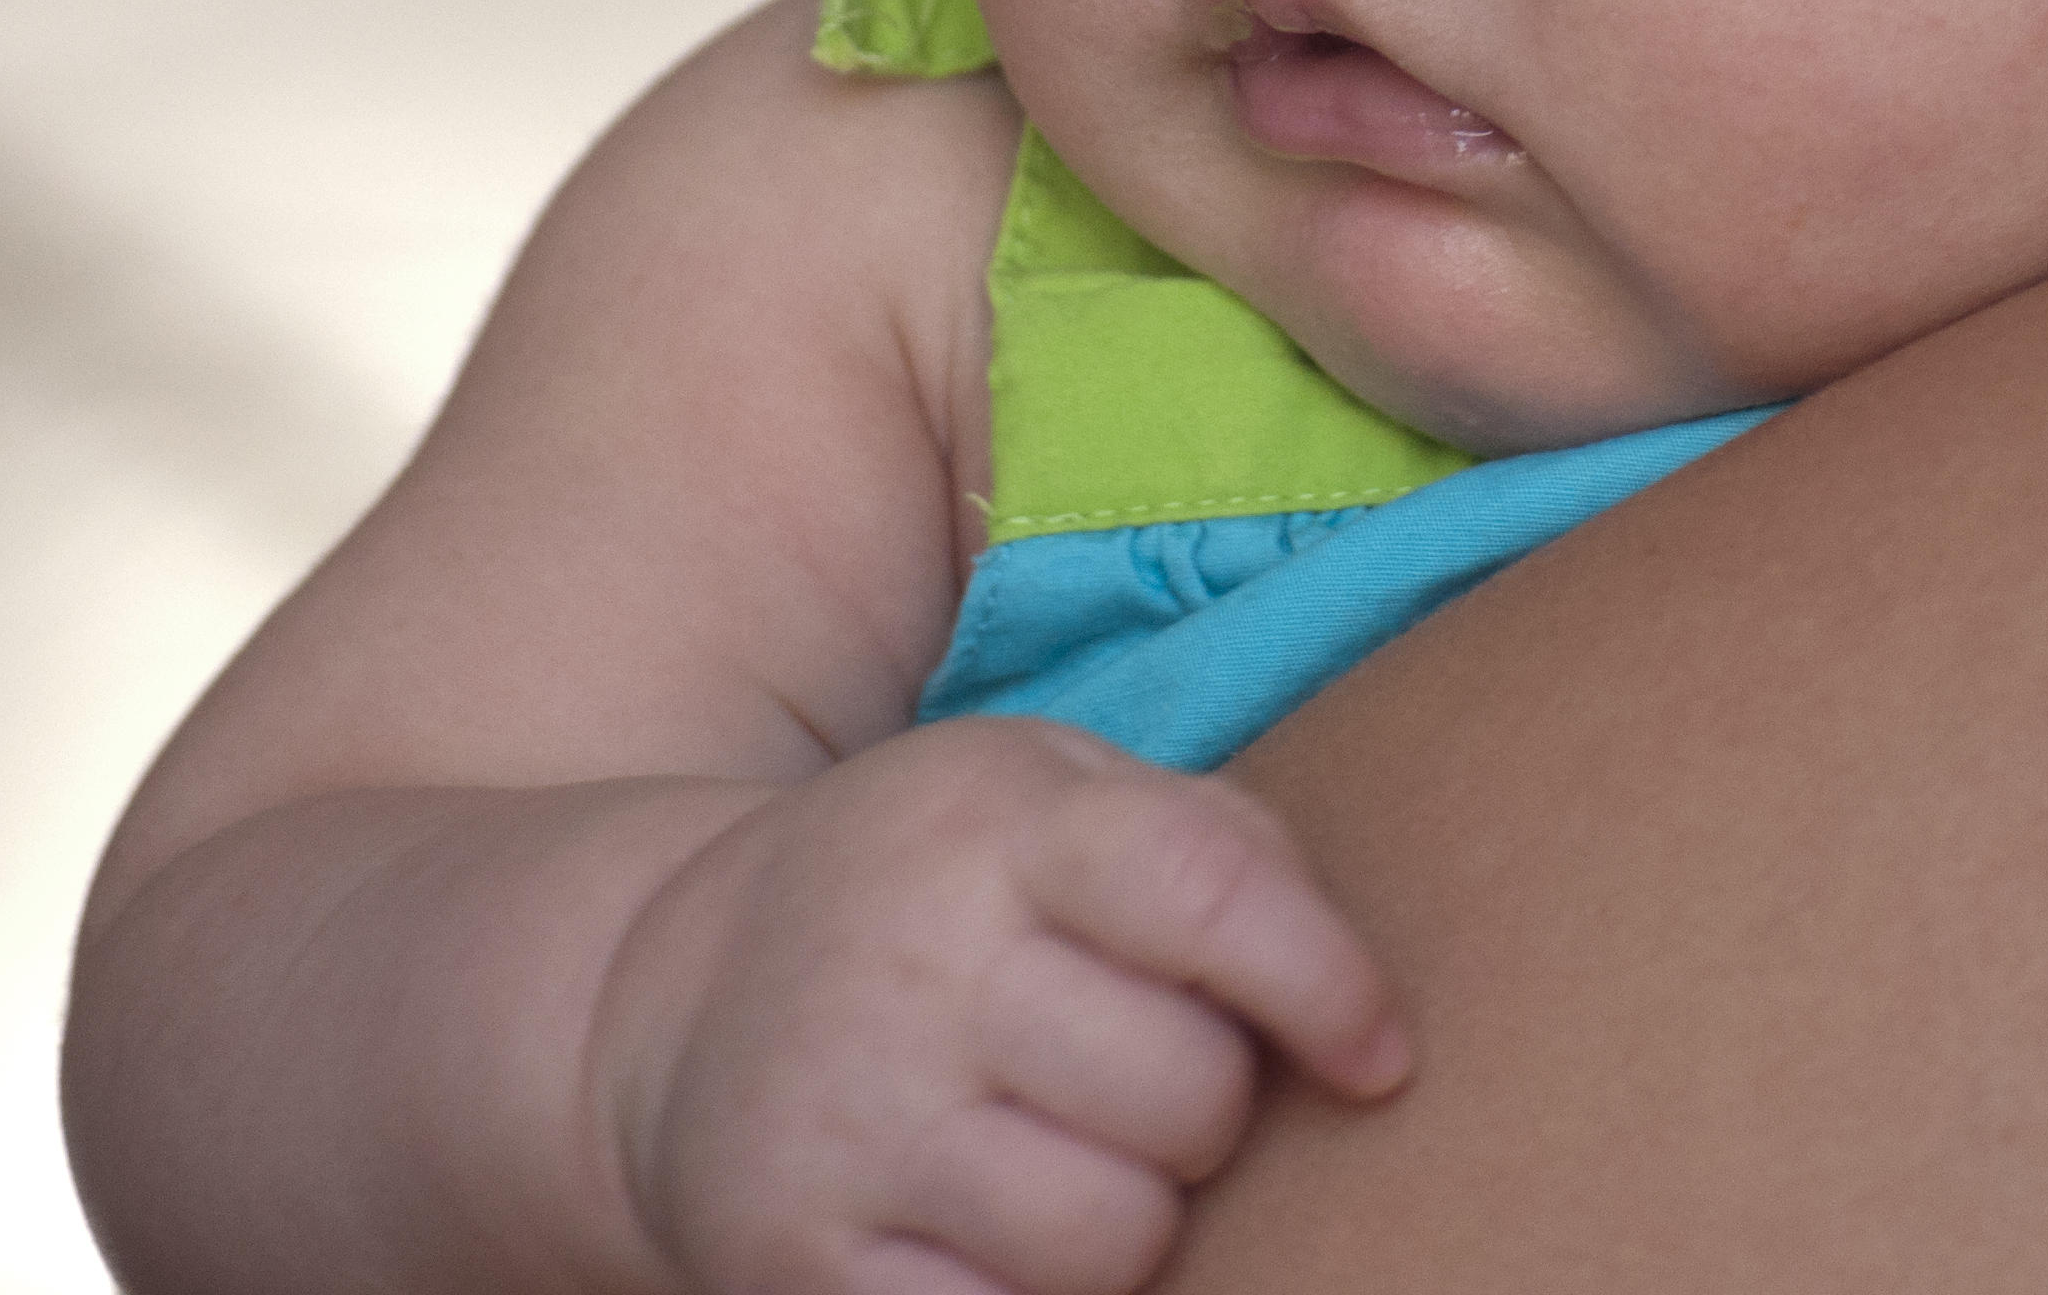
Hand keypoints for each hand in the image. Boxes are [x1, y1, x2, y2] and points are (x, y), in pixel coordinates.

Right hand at [598, 716, 1408, 1294]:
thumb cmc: (942, 891)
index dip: (1328, 986)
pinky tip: (995, 1231)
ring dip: (1135, 1221)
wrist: (669, 988)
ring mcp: (844, 1122)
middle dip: (1210, 1111)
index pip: (1209, 894)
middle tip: (1146, 1084)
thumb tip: (1365, 1019)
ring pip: (1113, 1241)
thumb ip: (1224, 851)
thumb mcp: (1062, 798)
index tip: (1377, 1054)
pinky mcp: (791, 1260)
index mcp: (996, 824)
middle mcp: (912, 967)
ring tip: (1075, 1156)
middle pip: (1186, 1096)